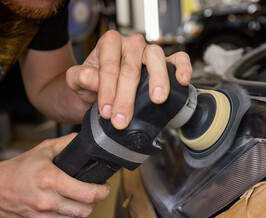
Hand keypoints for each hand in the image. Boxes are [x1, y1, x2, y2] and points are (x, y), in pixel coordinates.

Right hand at [0, 133, 109, 217]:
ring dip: (82, 209)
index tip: (104, 187)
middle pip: (86, 210)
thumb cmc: (19, 168)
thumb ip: (67, 143)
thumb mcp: (43, 150)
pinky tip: (65, 205)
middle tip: (93, 192)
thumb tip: (85, 139)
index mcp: (51, 180)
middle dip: (95, 201)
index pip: (88, 194)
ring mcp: (43, 217)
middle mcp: (47, 201)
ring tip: (78, 198)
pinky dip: (69, 216)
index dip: (102, 191)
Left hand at [66, 30, 191, 128]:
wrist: (101, 91)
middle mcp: (131, 44)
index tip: (106, 112)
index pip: (110, 65)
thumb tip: (93, 78)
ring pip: (156, 58)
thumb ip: (80, 78)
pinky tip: (182, 80)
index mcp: (109, 43)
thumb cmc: (91, 84)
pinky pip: (178, 58)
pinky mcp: (166, 62)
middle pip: (132, 67)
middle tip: (122, 120)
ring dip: (157, 80)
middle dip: (126, 97)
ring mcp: (150, 52)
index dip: (108, 90)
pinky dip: (182, 67)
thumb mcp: (76, 81)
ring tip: (157, 99)